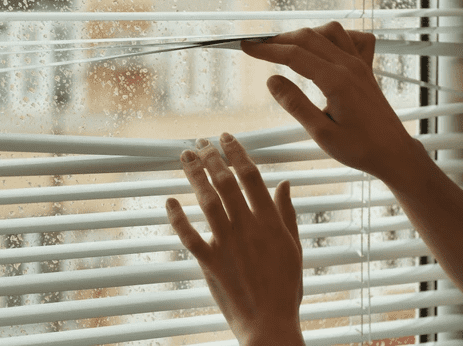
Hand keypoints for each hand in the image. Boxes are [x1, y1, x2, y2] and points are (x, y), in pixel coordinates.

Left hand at [166, 134, 303, 345]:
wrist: (270, 324)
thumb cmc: (285, 288)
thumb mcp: (294, 247)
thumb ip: (286, 213)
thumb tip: (284, 182)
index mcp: (270, 222)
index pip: (251, 176)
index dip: (237, 153)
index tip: (226, 137)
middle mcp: (247, 227)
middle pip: (225, 182)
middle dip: (211, 157)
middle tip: (200, 142)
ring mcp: (227, 244)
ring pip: (207, 201)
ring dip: (194, 176)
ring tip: (184, 156)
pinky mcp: (210, 262)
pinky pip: (189, 236)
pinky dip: (177, 217)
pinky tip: (169, 200)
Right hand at [241, 21, 422, 185]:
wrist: (394, 153)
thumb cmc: (360, 148)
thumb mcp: (321, 133)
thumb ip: (295, 104)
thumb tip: (271, 80)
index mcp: (337, 81)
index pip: (294, 55)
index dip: (267, 50)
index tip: (246, 47)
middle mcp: (349, 66)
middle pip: (308, 37)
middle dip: (278, 39)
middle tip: (256, 46)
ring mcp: (360, 64)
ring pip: (329, 32)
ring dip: (304, 34)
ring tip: (284, 47)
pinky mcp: (366, 69)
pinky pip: (352, 39)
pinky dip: (334, 36)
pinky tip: (323, 47)